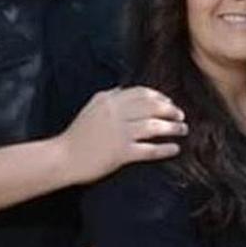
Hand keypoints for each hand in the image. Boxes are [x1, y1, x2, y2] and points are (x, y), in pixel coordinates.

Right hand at [60, 86, 186, 183]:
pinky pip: (149, 150)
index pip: (142, 93)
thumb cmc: (78, 134)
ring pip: (154, 127)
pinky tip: (175, 149)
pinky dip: (165, 149)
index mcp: (109, 100)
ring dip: (173, 128)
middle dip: (171, 111)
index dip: (160, 97)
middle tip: (181, 116)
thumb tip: (127, 88)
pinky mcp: (121, 153)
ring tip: (183, 130)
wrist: (63, 158)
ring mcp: (119, 134)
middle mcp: (116, 114)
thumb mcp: (92, 107)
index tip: (170, 102)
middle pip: (152, 108)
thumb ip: (111, 96)